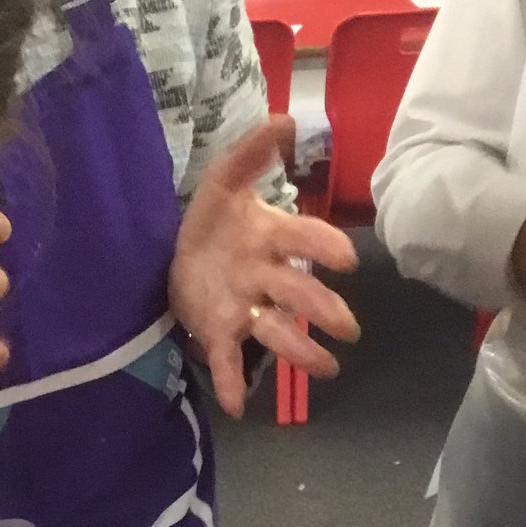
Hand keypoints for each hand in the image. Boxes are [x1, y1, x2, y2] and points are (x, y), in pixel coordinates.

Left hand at [169, 124, 360, 416]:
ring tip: (327, 371)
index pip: (304, 242)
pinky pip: (228, 359)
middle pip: (298, 296)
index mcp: (270, 238)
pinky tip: (239, 408)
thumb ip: (252, 152)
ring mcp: (244, 307)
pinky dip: (233, 383)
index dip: (324, 249)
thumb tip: (285, 118)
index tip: (345, 260)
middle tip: (349, 330)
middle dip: (324, 312)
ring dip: (301, 353)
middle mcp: (264, 277)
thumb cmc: (213, 217)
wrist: (176, 247)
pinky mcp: (218, 331)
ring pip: (277, 333)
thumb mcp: (223, 179)